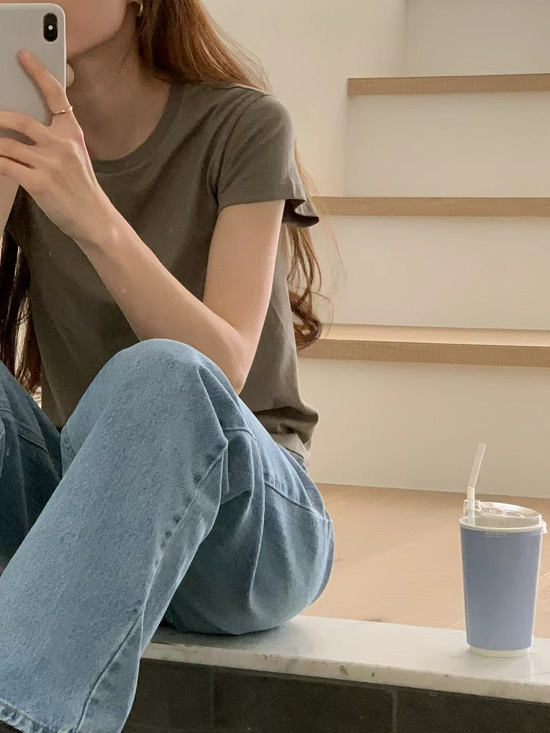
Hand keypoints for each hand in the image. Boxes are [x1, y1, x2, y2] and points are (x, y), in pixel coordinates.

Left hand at [0, 50, 115, 245]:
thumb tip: (19, 127)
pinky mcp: (39, 183)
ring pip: (6, 143)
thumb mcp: (75, 157)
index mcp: (73, 134)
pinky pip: (5, 166)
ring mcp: (50, 164)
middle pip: (19, 119)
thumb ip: (54, 139)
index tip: (24, 56)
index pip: (56, 96)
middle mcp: (62, 145)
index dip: (38, 73)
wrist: (94, 219)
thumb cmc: (81, 189)